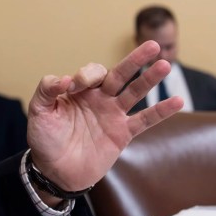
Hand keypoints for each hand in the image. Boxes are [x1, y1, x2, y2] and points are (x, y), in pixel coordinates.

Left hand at [26, 40, 183, 193]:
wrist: (55, 171)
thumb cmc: (45, 139)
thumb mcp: (38, 112)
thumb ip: (46, 91)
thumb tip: (65, 79)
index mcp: (78, 90)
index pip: (91, 73)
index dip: (86, 76)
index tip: (74, 87)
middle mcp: (98, 98)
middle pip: (119, 74)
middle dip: (134, 60)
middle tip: (152, 45)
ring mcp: (112, 114)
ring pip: (135, 92)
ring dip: (150, 78)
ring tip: (165, 64)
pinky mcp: (122, 133)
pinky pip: (145, 119)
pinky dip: (161, 111)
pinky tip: (177, 100)